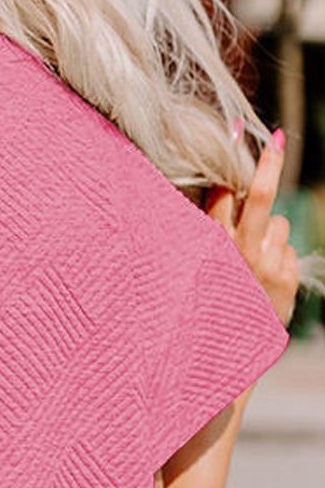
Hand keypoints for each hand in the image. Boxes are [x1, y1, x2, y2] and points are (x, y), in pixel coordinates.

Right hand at [203, 133, 299, 326]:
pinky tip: (266, 278)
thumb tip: (217, 185)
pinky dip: (280, 258)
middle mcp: (238, 253)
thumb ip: (210, 228)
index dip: (229, 164)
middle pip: (259, 196)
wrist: (222, 353)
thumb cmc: (205, 301)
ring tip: (254, 261)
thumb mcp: (198, 266)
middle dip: (268, 164)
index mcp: (209, 246)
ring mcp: (265, 266)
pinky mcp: (286, 279)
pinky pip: (289, 249)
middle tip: (276, 139)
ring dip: (271, 234)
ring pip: (279, 223)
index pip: (220, 194)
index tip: (236, 135)